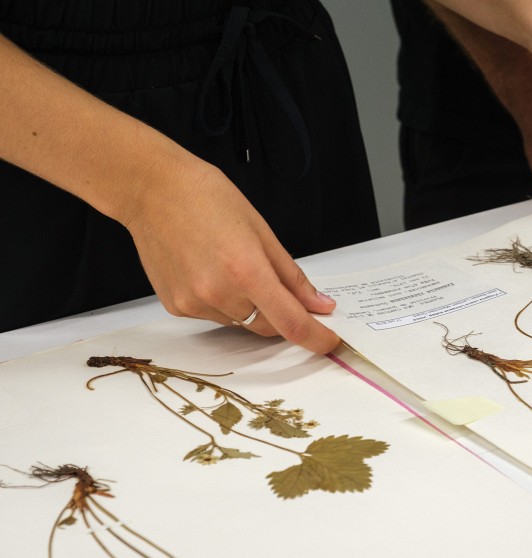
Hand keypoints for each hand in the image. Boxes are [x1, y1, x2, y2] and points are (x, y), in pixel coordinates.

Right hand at [121, 157, 341, 354]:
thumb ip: (292, 276)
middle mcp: (219, 293)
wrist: (152, 190)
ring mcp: (194, 303)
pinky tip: (209, 271)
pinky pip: (214, 316)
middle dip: (282, 315)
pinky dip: (223, 303)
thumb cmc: (207, 199)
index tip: (330, 342)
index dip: (316, 338)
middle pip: (267, 326)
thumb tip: (318, 304)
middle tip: (278, 286)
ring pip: (240, 322)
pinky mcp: (176, 307)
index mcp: (247, 271)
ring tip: (231, 265)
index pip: (291, 322)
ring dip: (249, 307)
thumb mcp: (262, 232)